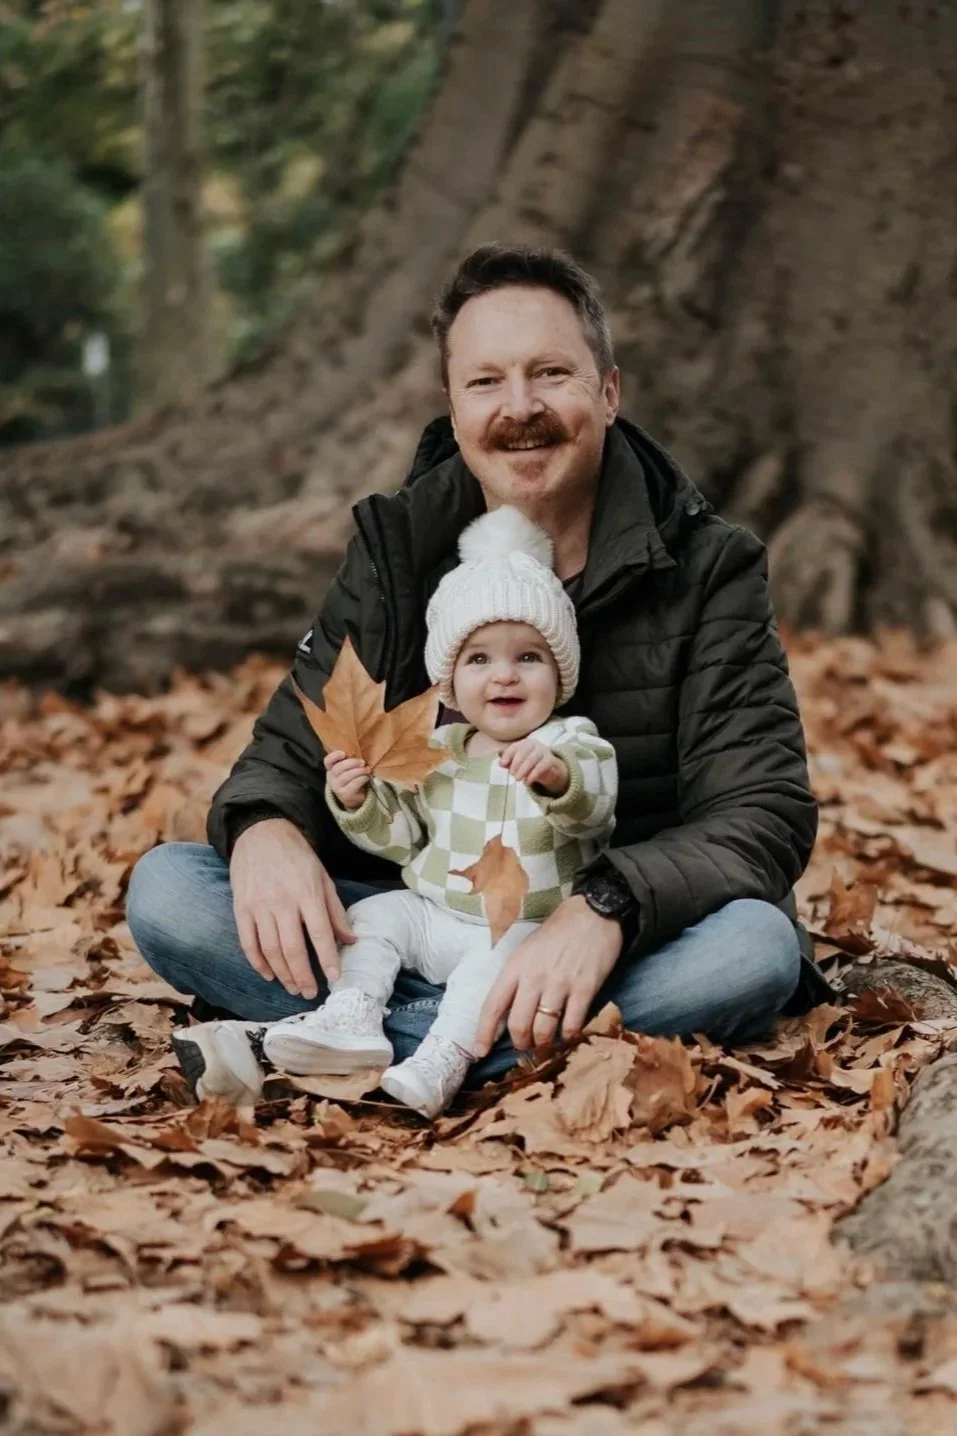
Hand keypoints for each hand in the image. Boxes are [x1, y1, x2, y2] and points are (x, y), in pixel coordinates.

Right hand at [230, 818, 354, 997]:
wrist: (261, 834)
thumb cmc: (297, 858)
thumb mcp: (323, 878)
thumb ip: (335, 911)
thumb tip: (350, 940)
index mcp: (307, 893)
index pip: (320, 932)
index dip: (328, 958)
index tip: (335, 978)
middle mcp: (282, 901)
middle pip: (292, 948)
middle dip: (303, 976)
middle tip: (310, 993)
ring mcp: (258, 906)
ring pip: (270, 950)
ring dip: (282, 974)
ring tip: (293, 988)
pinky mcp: (240, 908)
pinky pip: (248, 943)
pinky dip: (258, 963)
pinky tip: (269, 974)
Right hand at [324, 750, 370, 809]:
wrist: (354, 798)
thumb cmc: (352, 779)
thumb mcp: (348, 769)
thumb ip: (350, 761)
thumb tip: (359, 752)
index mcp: (331, 769)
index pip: (328, 761)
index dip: (335, 756)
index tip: (344, 753)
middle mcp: (331, 778)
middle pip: (338, 768)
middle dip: (352, 763)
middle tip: (362, 762)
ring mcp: (337, 787)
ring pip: (346, 776)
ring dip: (359, 771)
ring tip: (367, 769)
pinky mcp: (345, 795)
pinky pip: (353, 785)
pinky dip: (361, 779)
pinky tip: (367, 777)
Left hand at [474, 895, 622, 1055]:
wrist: (592, 914)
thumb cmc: (556, 933)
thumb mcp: (526, 950)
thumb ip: (517, 978)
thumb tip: (508, 1010)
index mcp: (515, 967)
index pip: (492, 1006)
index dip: (483, 1033)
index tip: (480, 1051)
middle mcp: (534, 977)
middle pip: (518, 1024)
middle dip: (520, 1043)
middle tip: (525, 1046)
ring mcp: (559, 984)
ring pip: (543, 1029)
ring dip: (543, 1043)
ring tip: (546, 1043)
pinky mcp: (584, 988)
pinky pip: (572, 1024)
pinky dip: (568, 1036)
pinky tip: (568, 1034)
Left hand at [499, 738, 568, 795]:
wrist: (550, 770)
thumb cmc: (530, 765)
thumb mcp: (518, 764)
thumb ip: (508, 763)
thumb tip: (501, 763)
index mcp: (524, 743)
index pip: (515, 746)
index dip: (507, 755)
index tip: (502, 764)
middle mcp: (534, 744)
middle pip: (524, 751)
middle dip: (516, 763)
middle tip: (512, 774)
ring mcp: (544, 751)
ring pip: (532, 758)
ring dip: (523, 770)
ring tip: (518, 779)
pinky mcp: (551, 760)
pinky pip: (541, 766)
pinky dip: (533, 775)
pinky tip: (527, 782)